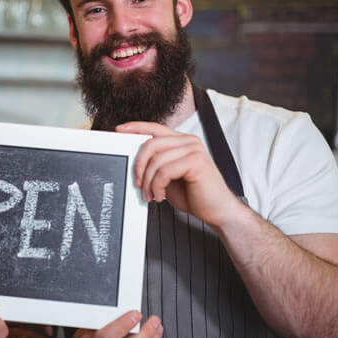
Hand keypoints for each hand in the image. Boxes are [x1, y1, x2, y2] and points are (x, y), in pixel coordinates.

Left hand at [117, 121, 244, 228]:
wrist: (218, 210)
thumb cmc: (195, 195)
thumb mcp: (169, 176)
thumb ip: (156, 165)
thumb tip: (134, 162)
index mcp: (182, 142)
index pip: (155, 128)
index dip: (136, 127)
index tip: (119, 130)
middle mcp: (189, 142)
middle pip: (151, 144)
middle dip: (138, 166)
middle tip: (137, 183)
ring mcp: (194, 150)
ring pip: (156, 160)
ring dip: (148, 182)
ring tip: (150, 194)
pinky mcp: (196, 162)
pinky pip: (164, 171)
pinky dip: (157, 186)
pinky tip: (160, 196)